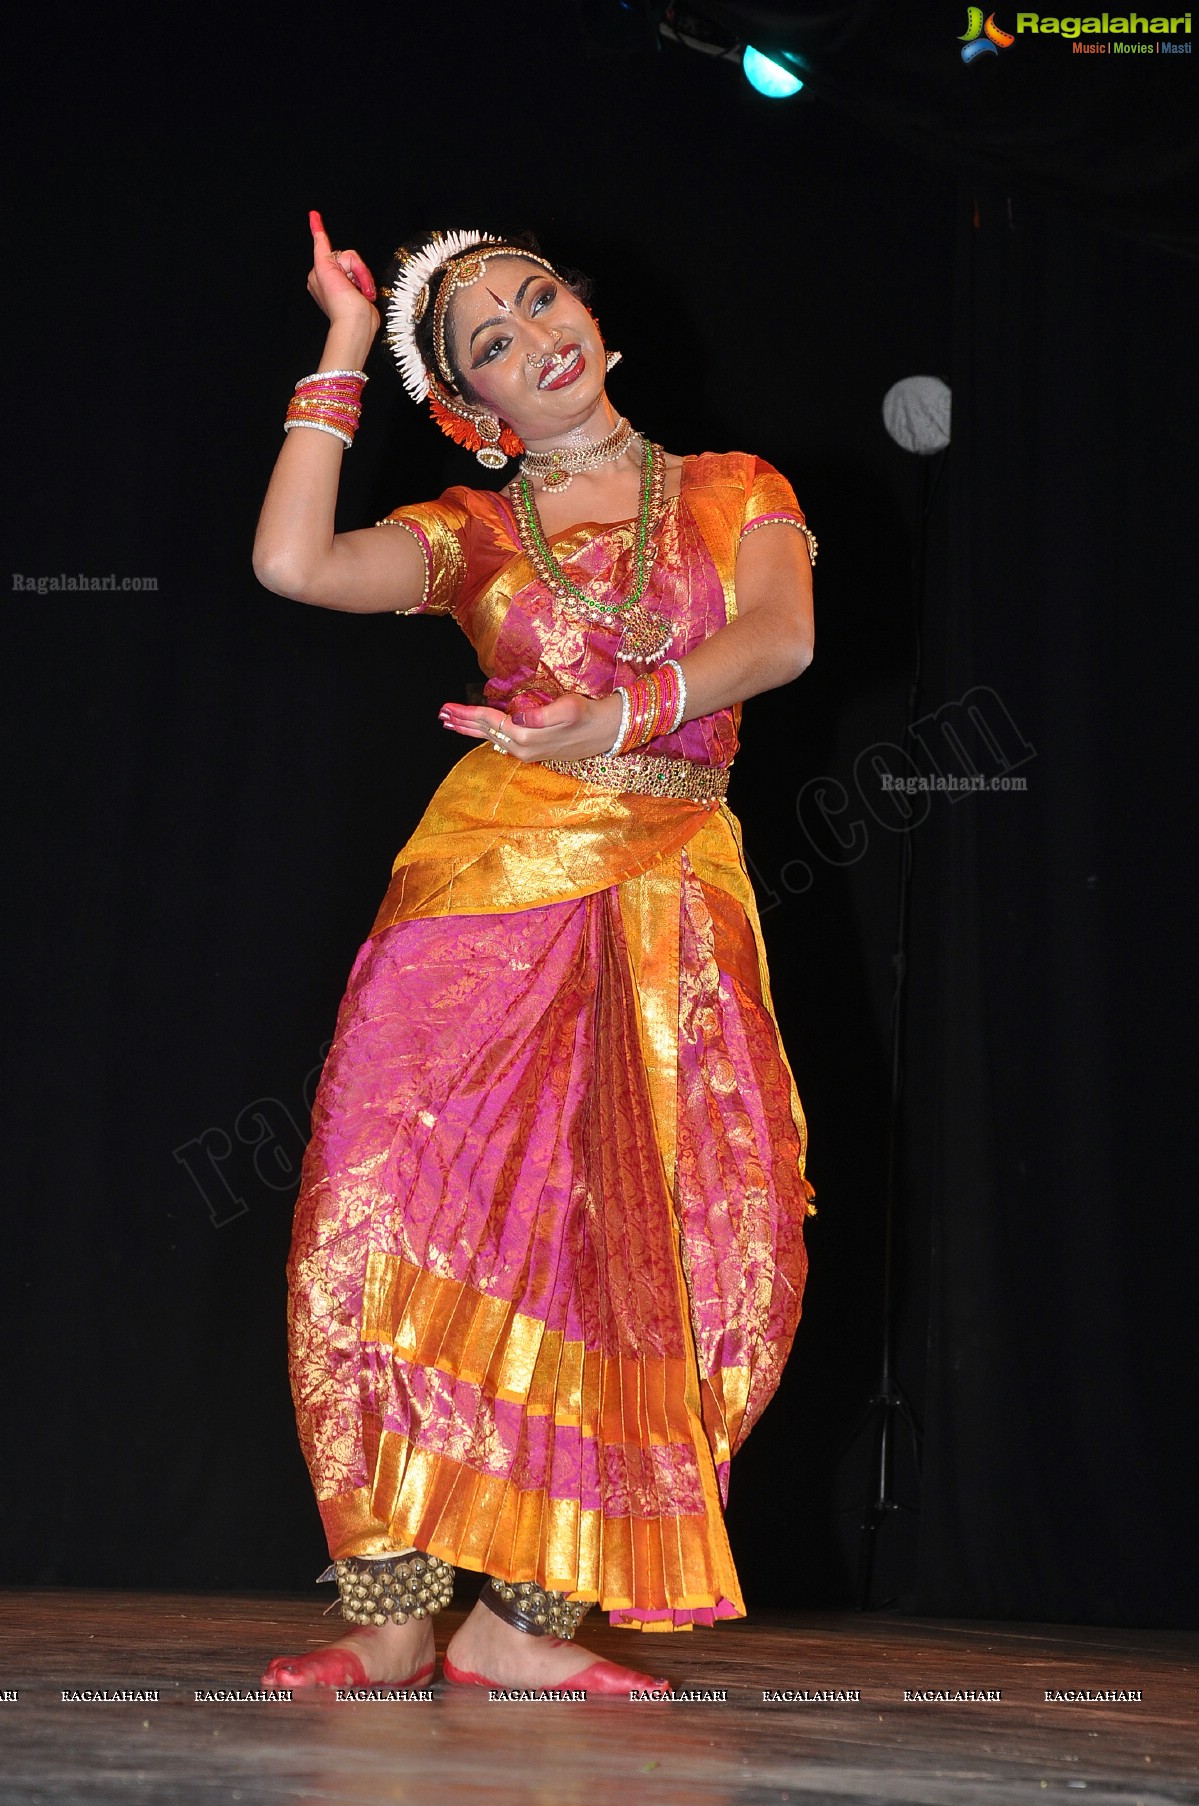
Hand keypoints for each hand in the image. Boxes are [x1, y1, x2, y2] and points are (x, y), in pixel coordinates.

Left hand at [306, 209, 379, 334]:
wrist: (356, 324)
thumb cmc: (340, 302)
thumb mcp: (325, 270)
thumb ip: (321, 248)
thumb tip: (316, 233)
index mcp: (319, 273)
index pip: (322, 246)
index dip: (318, 230)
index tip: (313, 214)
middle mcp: (330, 277)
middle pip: (348, 256)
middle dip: (356, 268)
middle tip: (353, 283)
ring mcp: (345, 284)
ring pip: (359, 266)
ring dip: (364, 278)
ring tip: (362, 292)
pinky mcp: (358, 291)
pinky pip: (366, 277)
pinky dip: (368, 285)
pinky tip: (366, 294)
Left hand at [439, 692, 622, 761]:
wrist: (606, 731)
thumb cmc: (587, 714)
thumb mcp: (567, 708)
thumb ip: (541, 714)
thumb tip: (518, 717)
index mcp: (526, 735)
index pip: (489, 721)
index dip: (467, 712)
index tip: (447, 707)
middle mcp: (522, 748)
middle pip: (485, 732)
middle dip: (461, 723)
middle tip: (441, 715)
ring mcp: (526, 752)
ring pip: (490, 739)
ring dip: (470, 730)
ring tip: (451, 723)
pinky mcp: (532, 751)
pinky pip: (501, 742)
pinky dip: (485, 735)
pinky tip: (479, 732)